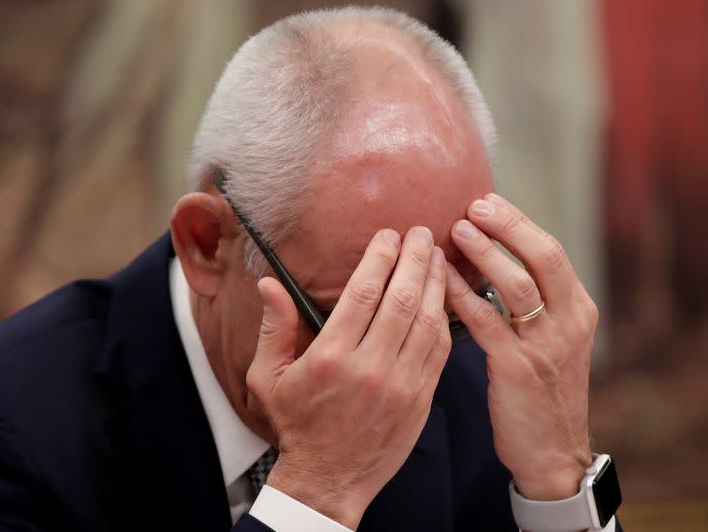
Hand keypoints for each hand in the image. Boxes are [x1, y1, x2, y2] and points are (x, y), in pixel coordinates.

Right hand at [246, 227, 450, 529]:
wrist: (329, 479)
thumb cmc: (297, 424)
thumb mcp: (268, 377)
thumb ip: (273, 327)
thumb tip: (269, 283)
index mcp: (331, 357)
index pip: (364, 293)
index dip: (380, 257)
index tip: (388, 235)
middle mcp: (369, 368)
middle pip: (402, 299)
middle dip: (414, 259)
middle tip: (420, 233)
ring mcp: (400, 384)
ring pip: (427, 321)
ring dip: (435, 283)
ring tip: (436, 256)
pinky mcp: (420, 398)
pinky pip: (438, 350)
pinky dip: (444, 318)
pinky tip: (443, 297)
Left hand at [446, 193, 595, 500]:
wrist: (552, 450)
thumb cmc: (541, 390)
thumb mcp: (551, 340)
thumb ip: (530, 303)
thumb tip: (489, 260)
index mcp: (577, 309)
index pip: (550, 251)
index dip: (518, 222)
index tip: (486, 201)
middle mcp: (568, 321)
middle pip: (542, 257)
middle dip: (506, 226)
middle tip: (471, 205)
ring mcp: (545, 345)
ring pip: (516, 285)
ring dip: (484, 254)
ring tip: (455, 231)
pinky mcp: (517, 368)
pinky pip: (486, 322)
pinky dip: (462, 296)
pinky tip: (440, 280)